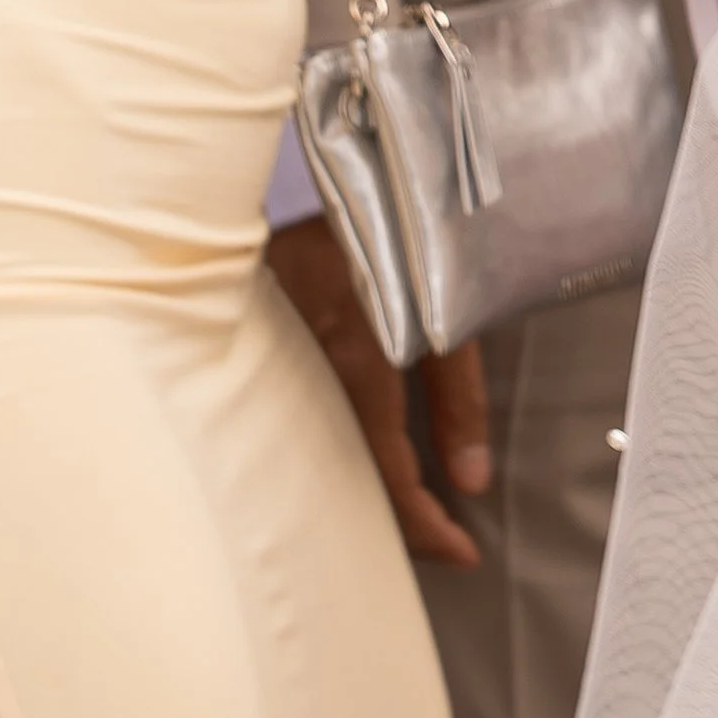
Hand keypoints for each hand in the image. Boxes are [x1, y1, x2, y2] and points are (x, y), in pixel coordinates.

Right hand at [266, 215, 490, 565]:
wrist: (321, 166)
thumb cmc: (392, 227)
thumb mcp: (445, 303)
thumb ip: (458, 393)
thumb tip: (471, 479)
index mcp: (356, 355)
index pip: (391, 471)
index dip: (428, 525)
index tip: (463, 551)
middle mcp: (301, 370)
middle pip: (341, 478)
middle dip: (390, 521)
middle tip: (436, 541)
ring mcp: (265, 361)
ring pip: (309, 455)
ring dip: (357, 489)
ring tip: (405, 510)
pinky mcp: (247, 350)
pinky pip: (287, 422)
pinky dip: (322, 451)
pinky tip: (346, 458)